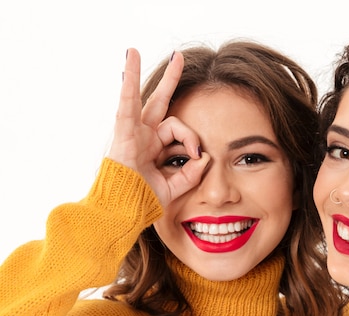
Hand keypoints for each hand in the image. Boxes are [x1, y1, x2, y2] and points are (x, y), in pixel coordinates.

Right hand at [107, 48, 208, 206]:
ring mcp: (131, 133)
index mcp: (153, 147)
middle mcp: (142, 136)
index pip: (178, 131)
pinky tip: (129, 59)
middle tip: (179, 58)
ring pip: (138, 98)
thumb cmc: (142, 202)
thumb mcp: (174, 187)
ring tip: (134, 50)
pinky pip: (126, 102)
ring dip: (136, 74)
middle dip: (169, 81)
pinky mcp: (122, 133)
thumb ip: (191, 173)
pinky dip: (128, 82)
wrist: (122, 212)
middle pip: (158, 103)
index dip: (192, 139)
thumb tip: (206, 156)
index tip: (198, 155)